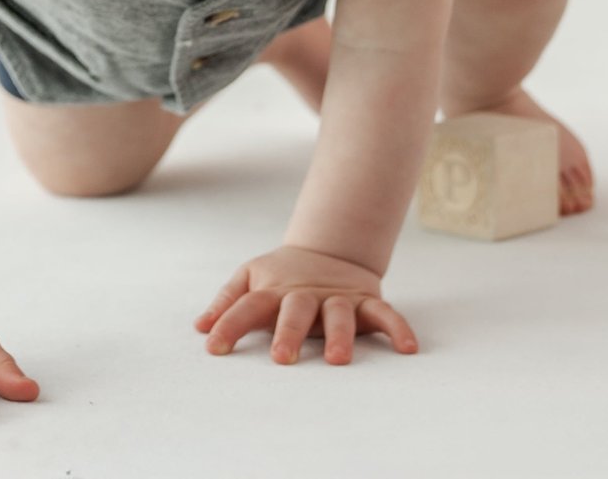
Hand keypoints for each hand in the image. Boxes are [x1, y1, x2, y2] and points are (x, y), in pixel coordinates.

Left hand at [194, 245, 419, 364]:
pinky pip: (385, 314)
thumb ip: (227, 302)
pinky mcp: (366, 300)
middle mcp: (305, 293)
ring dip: (340, 335)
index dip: (230, 324)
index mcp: (274, 290)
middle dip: (289, 332)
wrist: (329, 247)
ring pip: (339, 314)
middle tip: (282, 357)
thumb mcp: (251, 277)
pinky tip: (408, 348)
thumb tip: (199, 327)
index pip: (248, 306)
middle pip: (296, 310)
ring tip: (338, 360)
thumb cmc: (282, 275)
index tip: (213, 347)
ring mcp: (338, 297)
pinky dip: (398, 328)